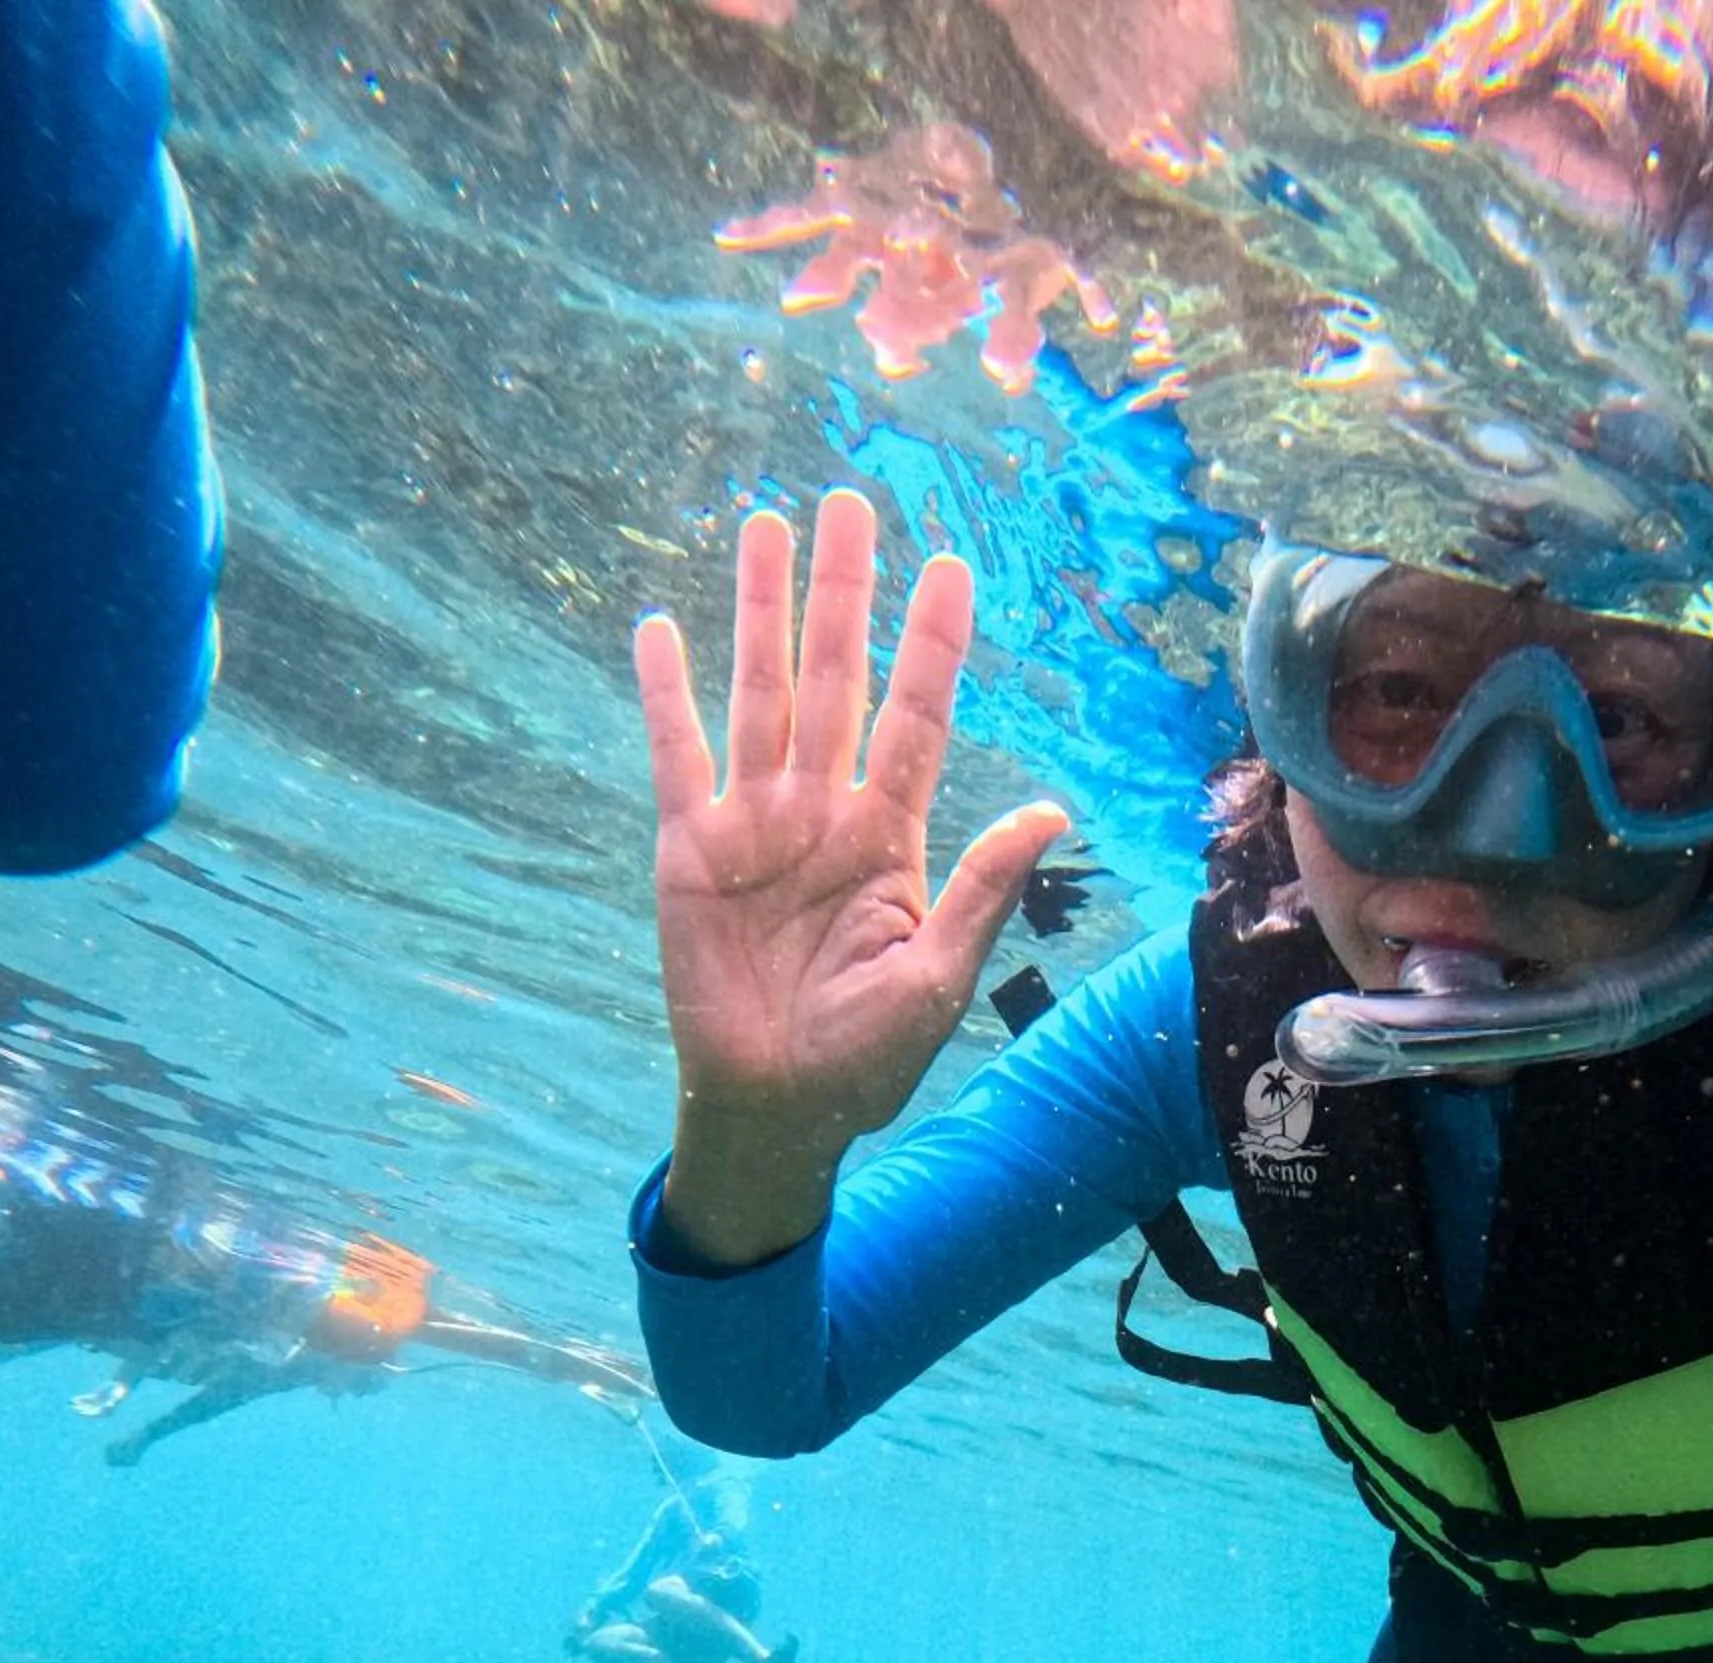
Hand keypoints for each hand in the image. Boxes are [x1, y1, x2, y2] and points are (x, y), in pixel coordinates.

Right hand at [636, 489, 1067, 1264]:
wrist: (777, 1108)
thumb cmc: (865, 1058)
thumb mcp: (939, 979)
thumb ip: (983, 889)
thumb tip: (1051, 811)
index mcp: (889, 839)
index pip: (916, 720)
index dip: (932, 645)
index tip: (950, 566)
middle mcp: (822, 813)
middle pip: (837, 681)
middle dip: (845, 595)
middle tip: (853, 503)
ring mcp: (753, 825)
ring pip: (760, 695)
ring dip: (763, 614)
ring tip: (766, 526)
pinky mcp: (689, 850)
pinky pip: (677, 757)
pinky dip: (667, 695)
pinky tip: (661, 627)